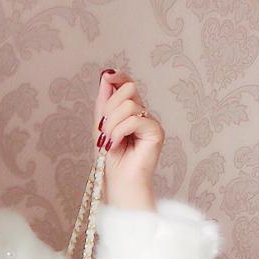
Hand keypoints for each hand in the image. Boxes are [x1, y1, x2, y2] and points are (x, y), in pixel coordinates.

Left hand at [94, 68, 164, 207]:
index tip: (107, 76)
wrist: (119, 183)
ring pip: (129, 105)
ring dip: (112, 125)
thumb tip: (106, 75)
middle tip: (104, 130)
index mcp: (131, 111)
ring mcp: (151, 122)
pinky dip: (120, 132)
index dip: (119, 77)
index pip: (127, 85)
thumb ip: (104, 102)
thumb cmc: (111, 160)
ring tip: (109, 142)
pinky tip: (116, 145)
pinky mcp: (156, 132)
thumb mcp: (101, 127)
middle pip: (128, 90)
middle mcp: (143, 113)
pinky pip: (135, 119)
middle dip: (109, 108)